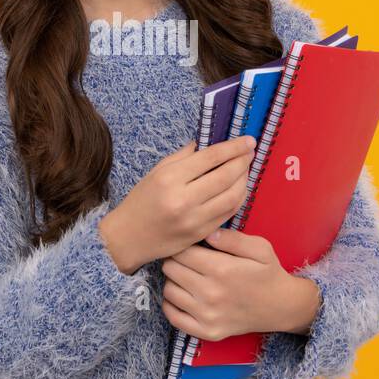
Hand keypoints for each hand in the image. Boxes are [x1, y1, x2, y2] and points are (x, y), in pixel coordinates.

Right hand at [98, 135, 256, 272]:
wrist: (129, 236)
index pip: (210, 157)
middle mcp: (183, 199)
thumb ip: (184, 156)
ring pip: (232, 197)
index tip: (248, 141)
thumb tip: (210, 143)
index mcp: (170, 178)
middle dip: (243, 162)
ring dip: (244, 181)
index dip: (233, 147)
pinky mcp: (201, 234)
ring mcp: (194, 219)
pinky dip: (238, 199)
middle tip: (249, 153)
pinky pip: (228, 214)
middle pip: (225, 177)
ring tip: (245, 170)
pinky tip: (238, 189)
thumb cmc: (142, 200)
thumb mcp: (157, 171)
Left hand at [159, 227, 321, 340]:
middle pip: (171, 269)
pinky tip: (183, 295)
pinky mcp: (207, 332)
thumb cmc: (268, 273)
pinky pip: (173, 317)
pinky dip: (171, 304)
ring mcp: (207, 316)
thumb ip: (232, 238)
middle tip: (188, 260)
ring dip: (174, 281)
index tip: (191, 246)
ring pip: (169, 291)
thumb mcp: (260, 248)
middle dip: (176, 260)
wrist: (281, 307)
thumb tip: (207, 233)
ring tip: (187, 277)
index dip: (183, 245)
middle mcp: (211, 294)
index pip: (181, 252)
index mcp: (222, 270)